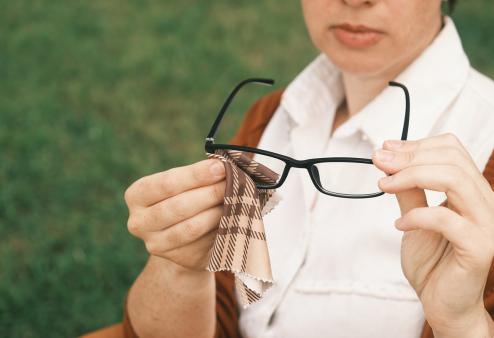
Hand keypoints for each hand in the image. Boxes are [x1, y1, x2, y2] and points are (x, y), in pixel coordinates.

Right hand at [124, 159, 225, 271]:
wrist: (185, 237)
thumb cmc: (186, 197)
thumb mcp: (186, 183)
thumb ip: (199, 174)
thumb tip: (223, 167)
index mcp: (136, 195)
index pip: (166, 183)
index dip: (195, 175)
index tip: (220, 167)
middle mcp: (138, 222)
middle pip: (178, 207)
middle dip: (210, 193)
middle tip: (234, 183)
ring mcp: (155, 245)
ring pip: (191, 228)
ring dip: (218, 212)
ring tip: (236, 200)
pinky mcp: (177, 259)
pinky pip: (203, 244)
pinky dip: (220, 229)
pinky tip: (233, 219)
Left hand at [372, 133, 493, 335]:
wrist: (442, 303)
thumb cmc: (432, 262)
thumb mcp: (413, 217)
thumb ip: (408, 190)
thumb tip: (388, 158)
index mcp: (471, 191)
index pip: (452, 150)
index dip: (417, 145)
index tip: (385, 150)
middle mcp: (485, 203)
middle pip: (452, 160)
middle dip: (409, 157)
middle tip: (379, 163)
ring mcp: (486, 224)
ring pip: (455, 180)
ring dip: (411, 177)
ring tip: (384, 186)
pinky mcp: (479, 247)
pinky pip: (446, 219)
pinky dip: (416, 216)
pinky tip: (399, 224)